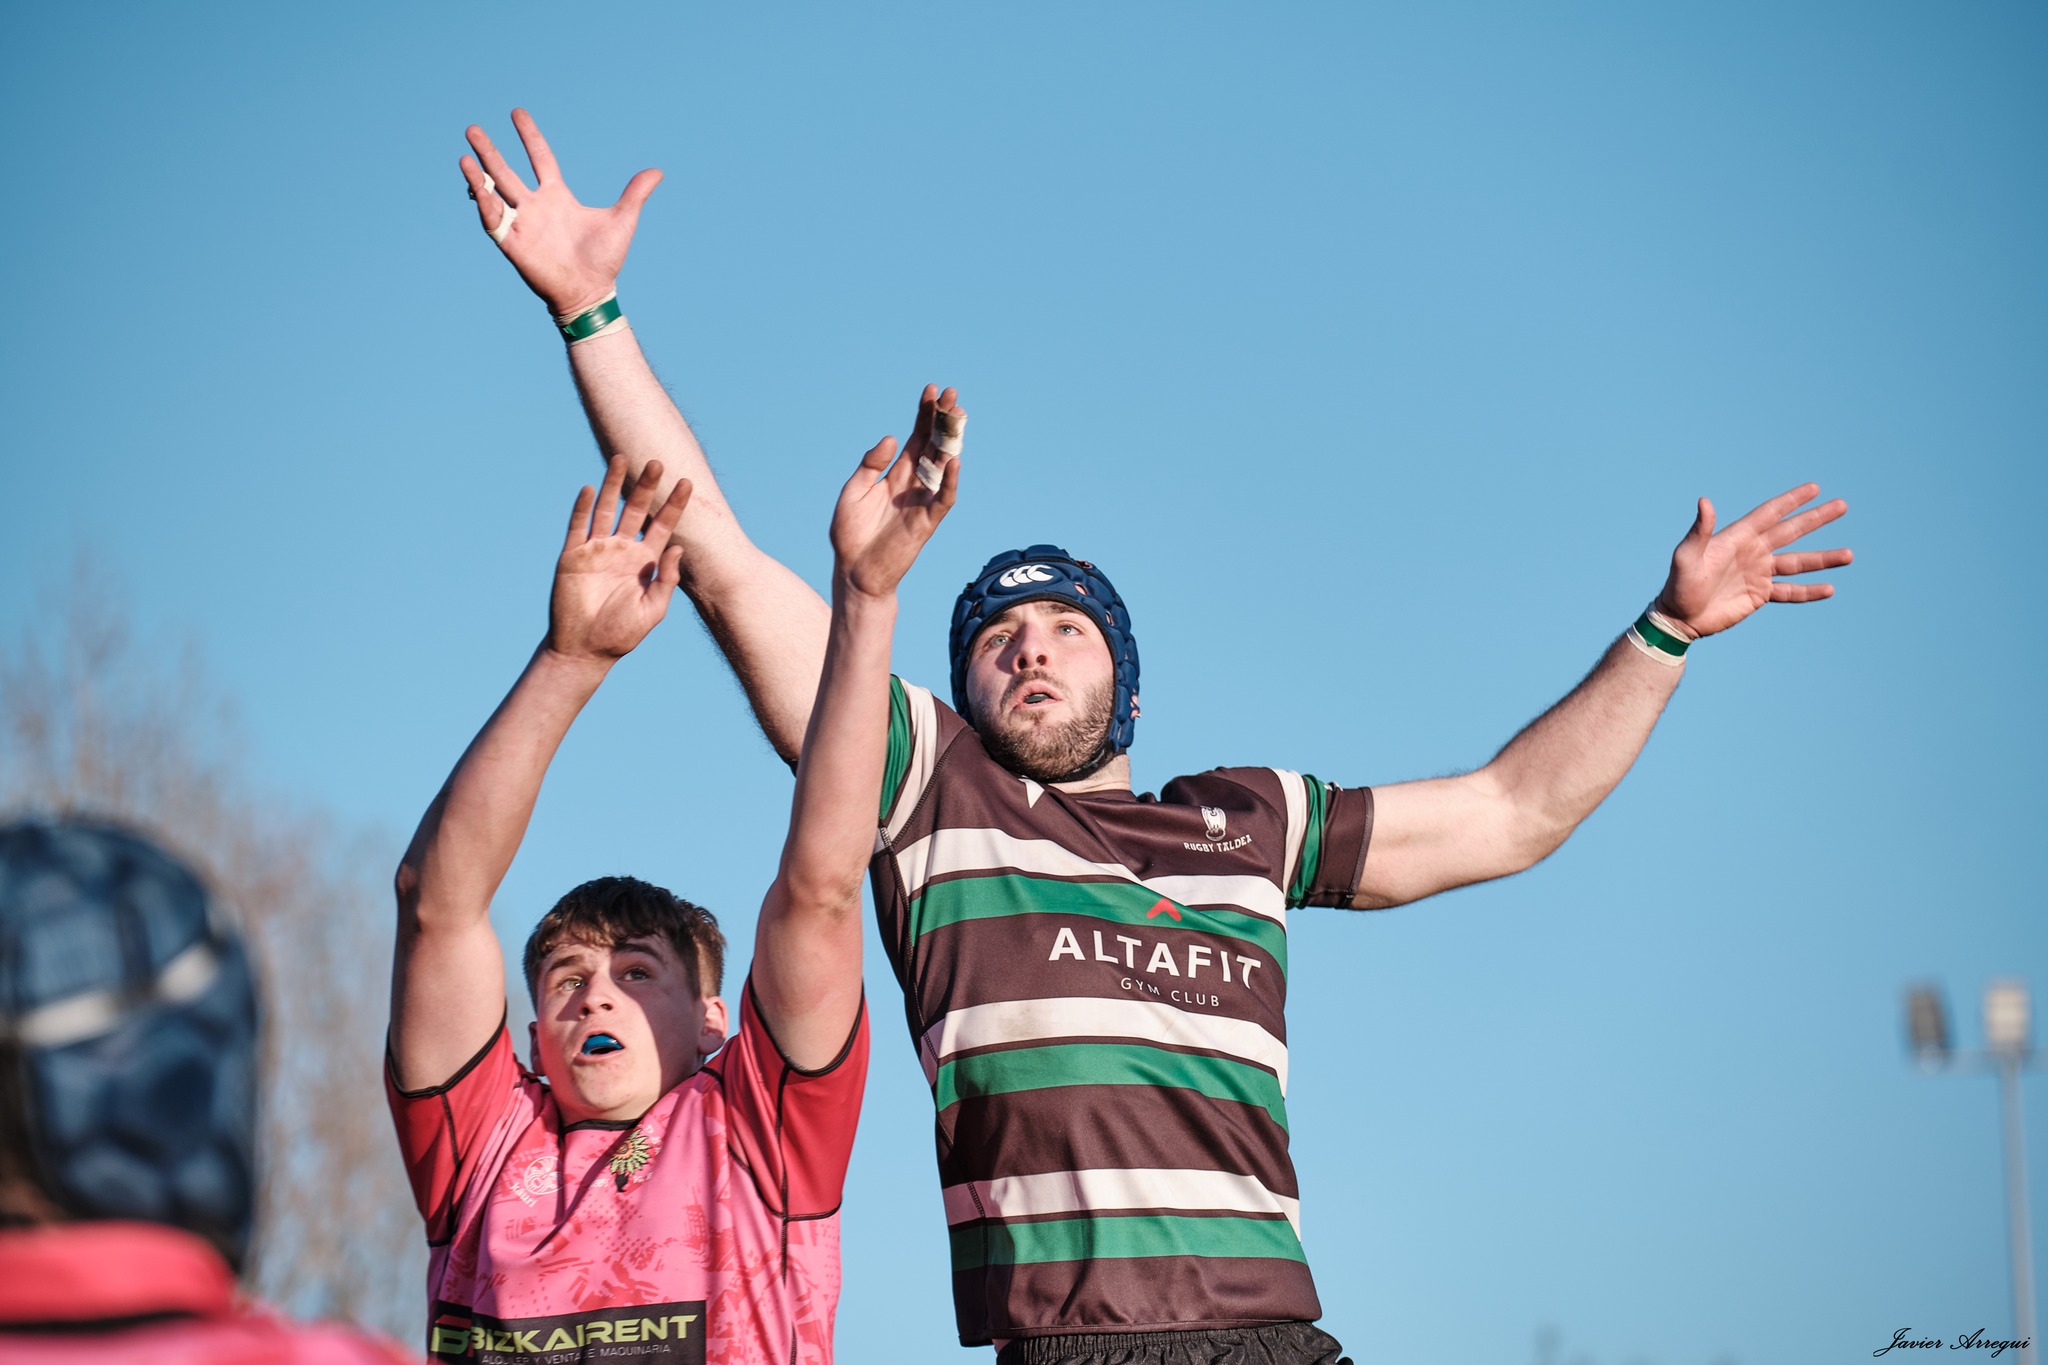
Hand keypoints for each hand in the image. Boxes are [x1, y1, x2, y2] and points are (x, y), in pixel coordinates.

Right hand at [460, 109, 661, 318]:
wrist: (590, 292)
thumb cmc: (604, 260)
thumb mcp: (622, 220)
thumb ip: (635, 194)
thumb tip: (657, 171)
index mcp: (557, 196)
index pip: (540, 158)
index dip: (529, 136)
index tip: (517, 113)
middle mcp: (535, 206)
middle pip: (506, 172)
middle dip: (489, 151)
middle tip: (472, 129)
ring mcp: (522, 223)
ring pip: (493, 193)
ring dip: (478, 175)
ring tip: (465, 155)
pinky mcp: (512, 243)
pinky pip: (493, 219)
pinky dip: (483, 203)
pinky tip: (475, 187)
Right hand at [547, 457, 691, 661]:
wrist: (585, 650)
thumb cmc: (621, 635)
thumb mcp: (652, 611)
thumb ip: (666, 581)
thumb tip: (677, 548)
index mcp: (644, 562)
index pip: (662, 525)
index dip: (674, 504)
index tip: (687, 482)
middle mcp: (621, 550)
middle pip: (635, 510)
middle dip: (646, 486)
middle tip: (657, 461)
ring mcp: (596, 550)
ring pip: (605, 510)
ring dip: (612, 485)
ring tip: (621, 459)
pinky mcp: (573, 557)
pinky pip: (578, 527)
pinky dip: (582, 507)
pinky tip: (589, 488)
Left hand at [830, 385, 962, 598]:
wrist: (854, 570)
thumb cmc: (851, 533)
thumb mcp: (853, 490)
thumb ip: (871, 465)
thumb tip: (892, 439)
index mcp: (896, 473)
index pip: (915, 438)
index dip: (924, 415)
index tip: (930, 391)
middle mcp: (913, 484)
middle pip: (934, 445)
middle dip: (943, 420)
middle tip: (951, 394)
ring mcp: (922, 501)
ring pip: (943, 466)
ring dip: (951, 441)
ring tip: (957, 416)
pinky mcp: (926, 522)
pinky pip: (943, 498)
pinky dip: (949, 480)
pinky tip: (953, 459)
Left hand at [1654, 483, 1850, 637]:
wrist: (1678, 617)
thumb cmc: (1679, 584)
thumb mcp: (1687, 556)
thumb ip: (1700, 531)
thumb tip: (1705, 501)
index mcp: (1738, 538)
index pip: (1770, 514)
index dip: (1792, 501)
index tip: (1814, 488)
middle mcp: (1752, 552)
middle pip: (1791, 531)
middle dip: (1816, 518)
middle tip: (1842, 505)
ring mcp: (1758, 573)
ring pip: (1798, 563)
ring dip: (1823, 559)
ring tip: (1849, 555)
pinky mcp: (1760, 594)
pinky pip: (1790, 592)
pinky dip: (1809, 591)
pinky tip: (1830, 589)